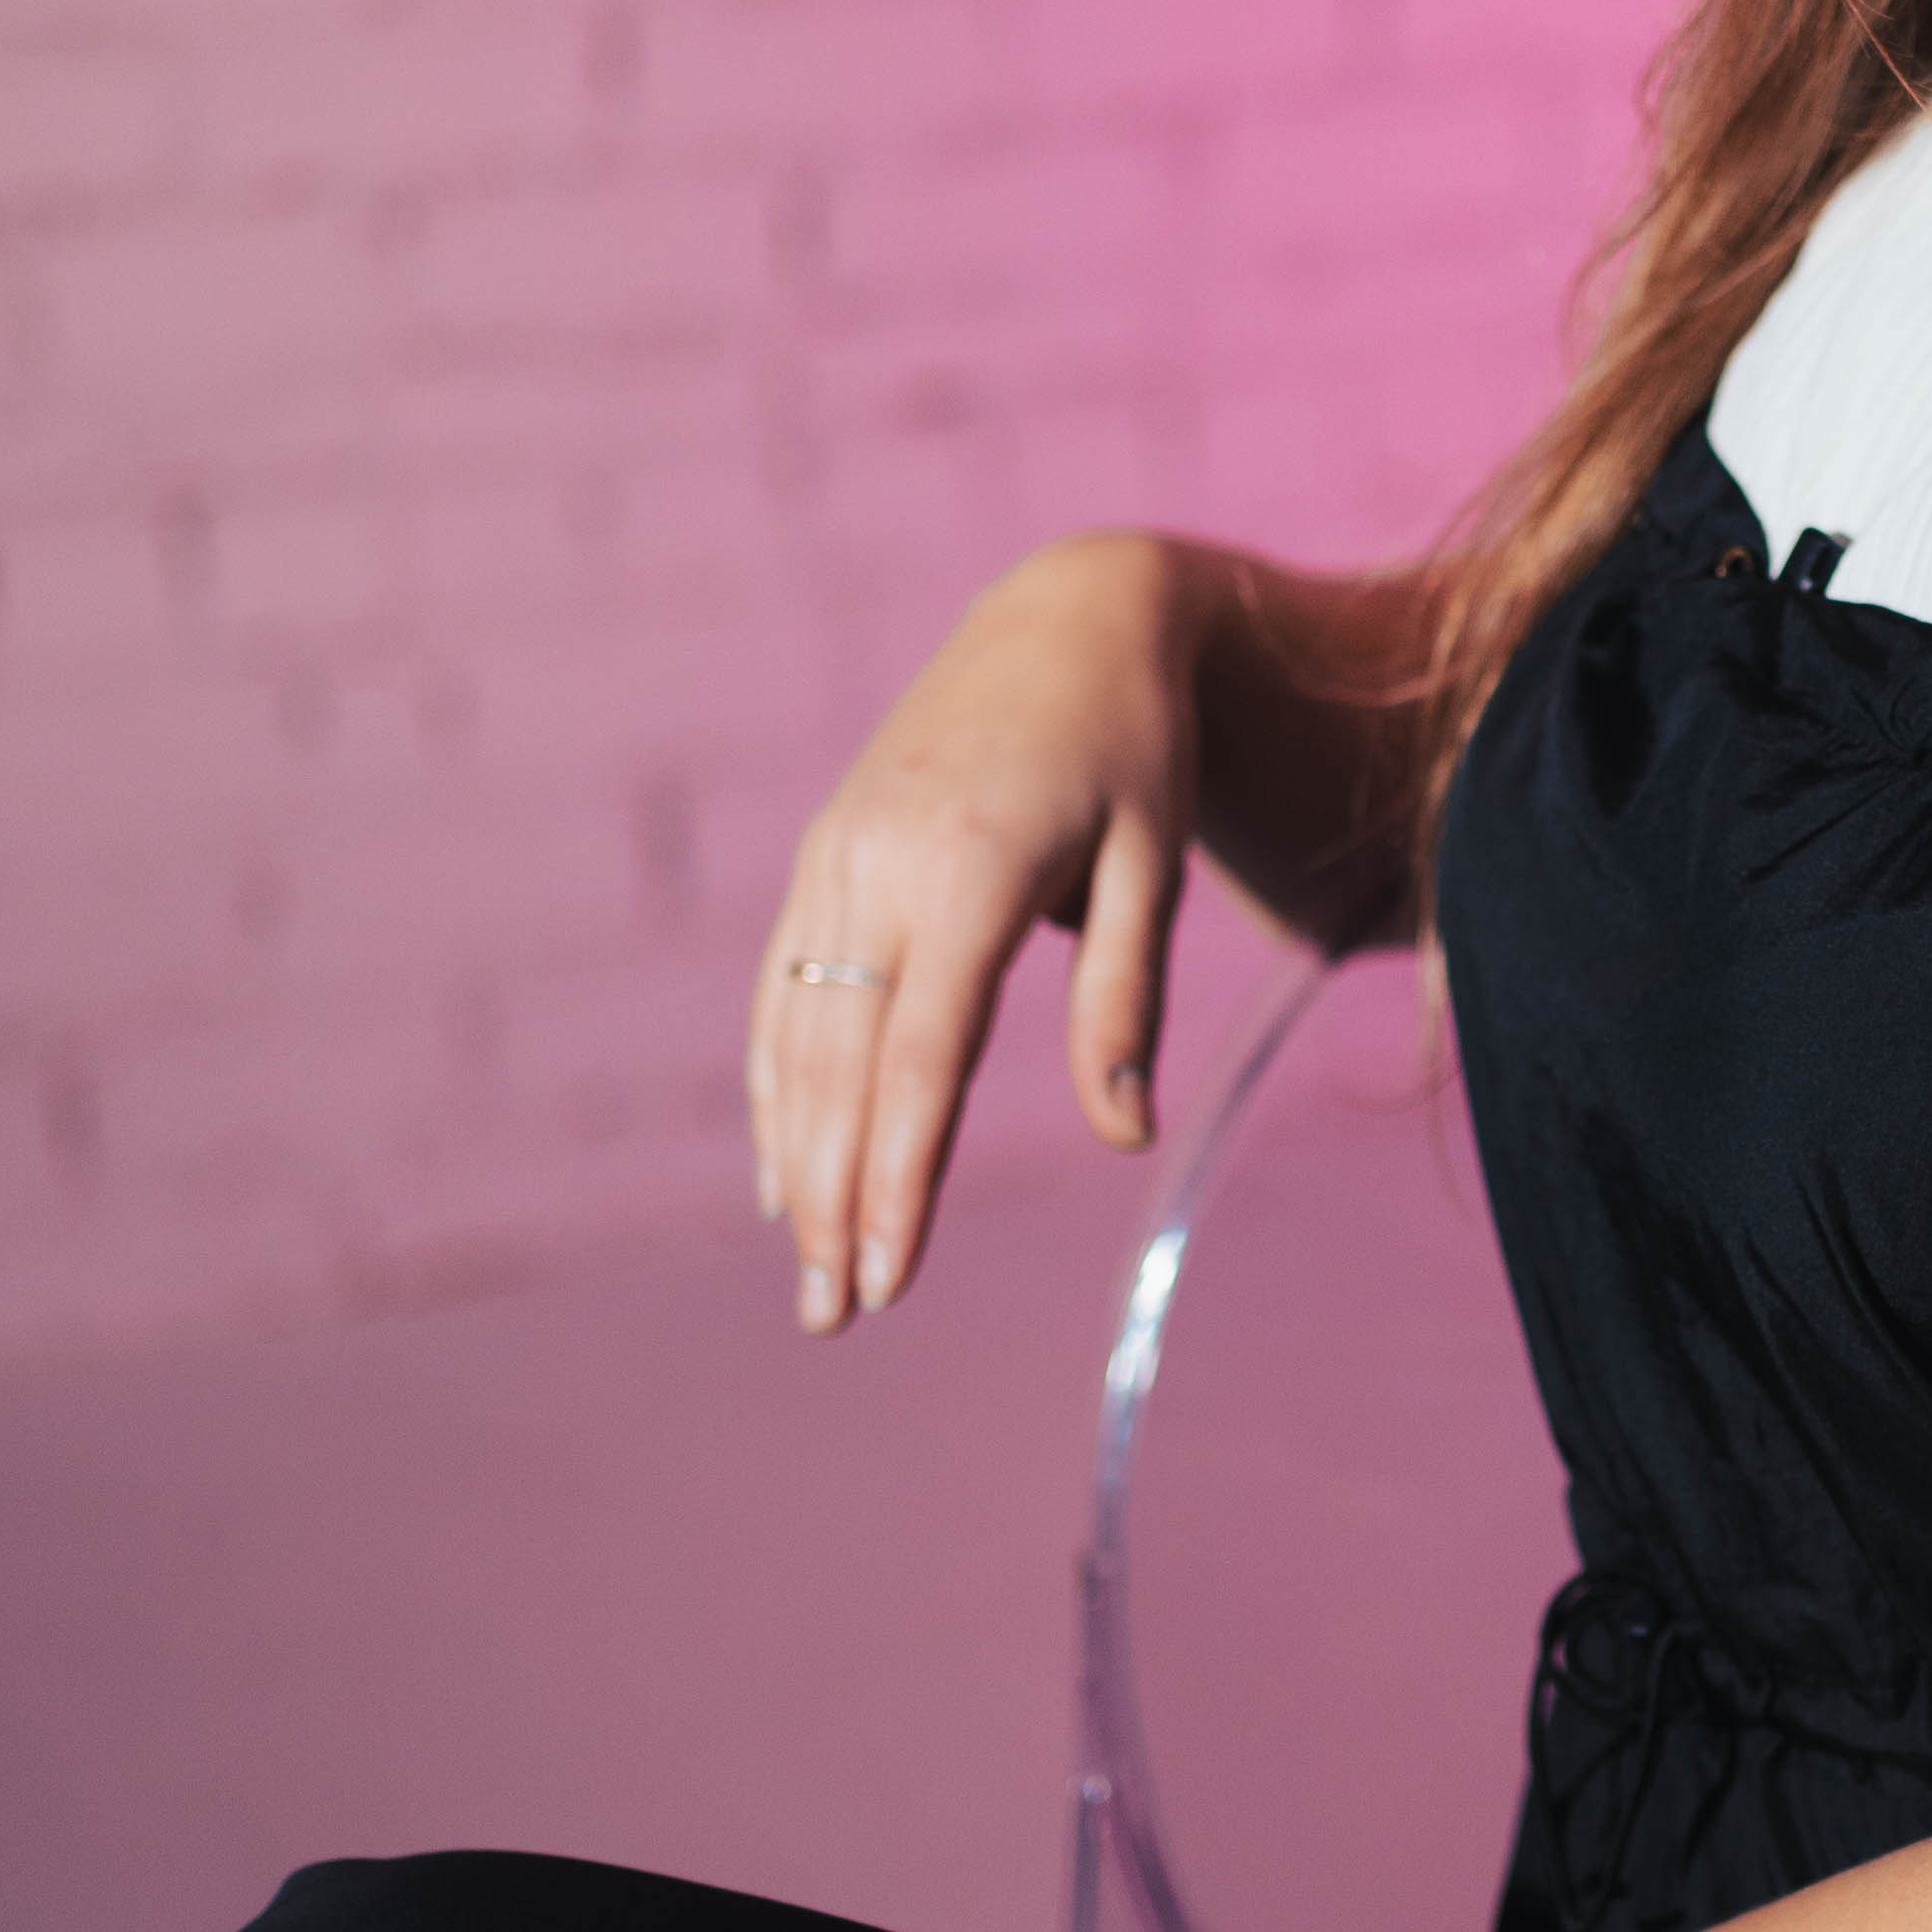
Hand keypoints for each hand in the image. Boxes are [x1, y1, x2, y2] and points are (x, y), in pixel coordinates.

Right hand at [749, 534, 1195, 1334]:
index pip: (921, 1055)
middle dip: (836, 1199)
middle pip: (842, 1065)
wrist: (1067, 613)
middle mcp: (881, 864)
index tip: (890, 1276)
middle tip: (835, 1318)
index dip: (899, 1173)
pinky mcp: (825, 854)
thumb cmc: (1135, 745)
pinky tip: (783, 1170)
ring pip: (796, 1035)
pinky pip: (784, 987)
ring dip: (798, 1160)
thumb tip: (1120, 1133)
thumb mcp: (1156, 860)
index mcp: (971, 866)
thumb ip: (1126, 996)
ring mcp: (838, 857)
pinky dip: (775, 1084)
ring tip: (811, 1274)